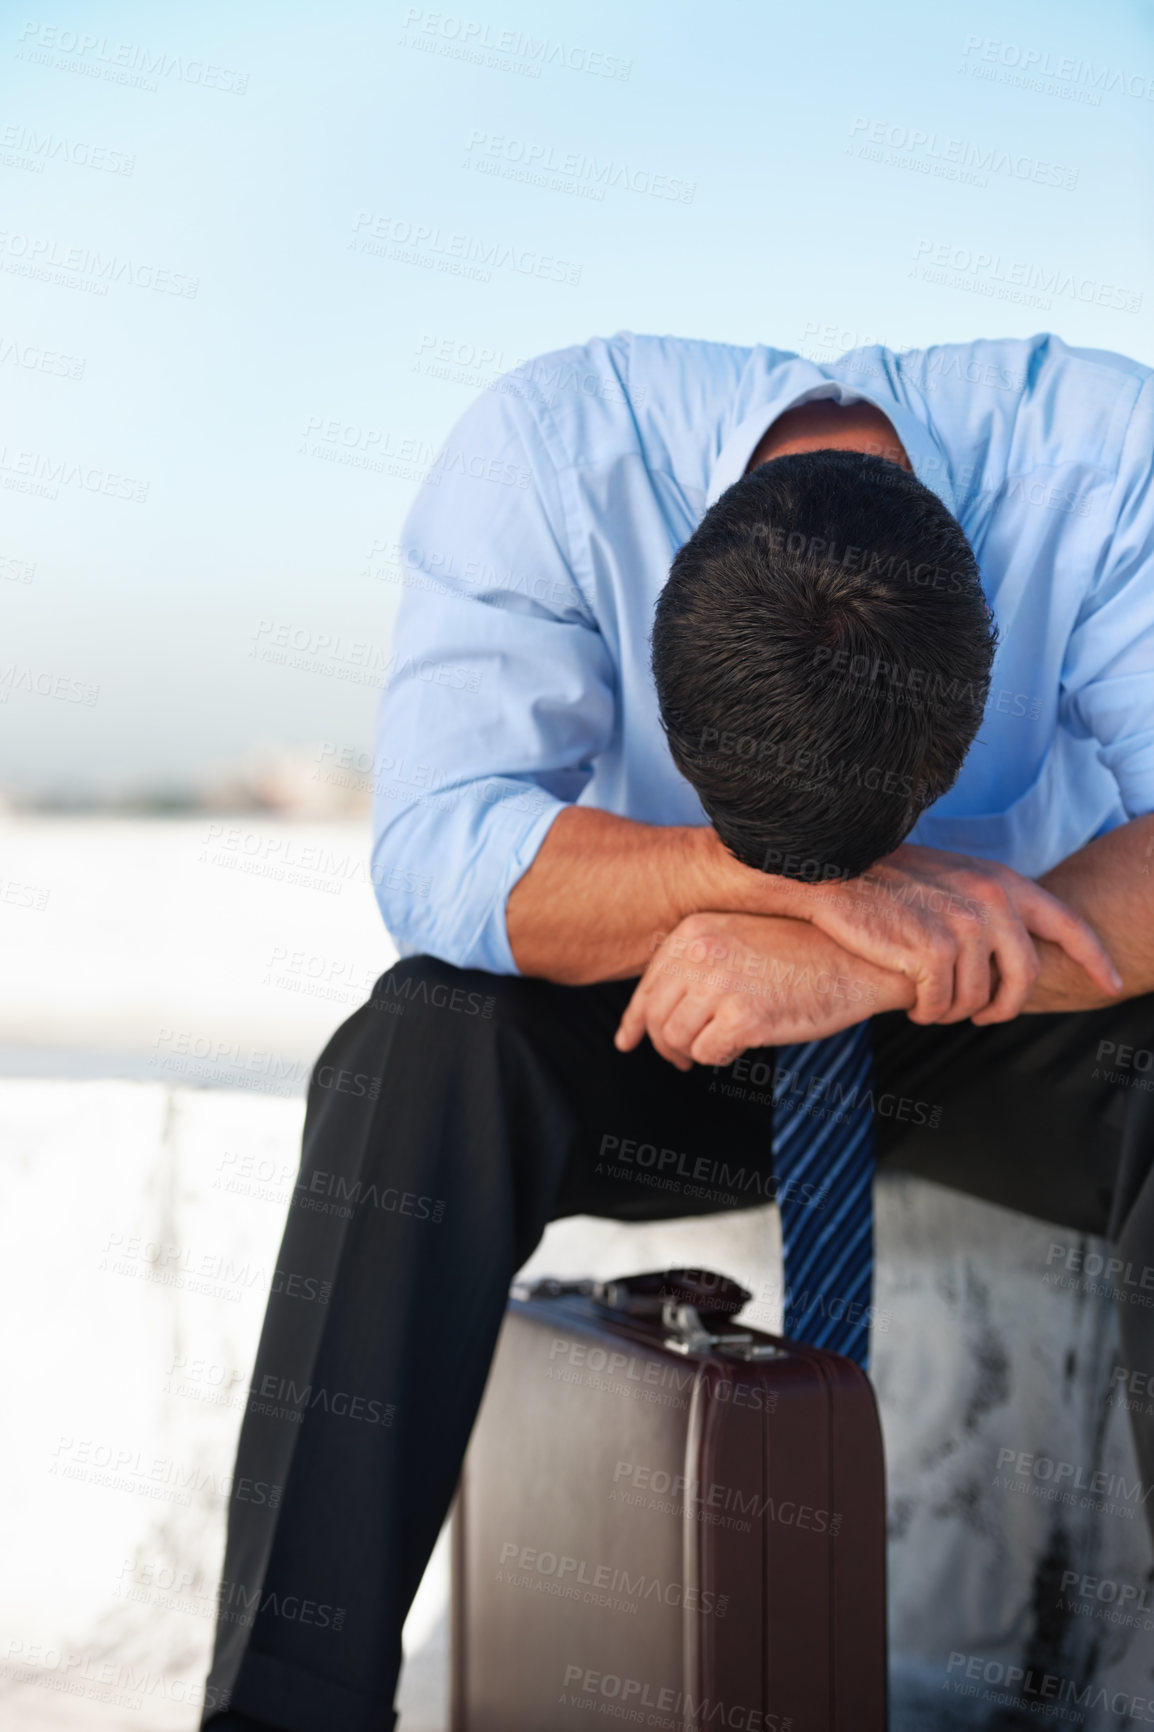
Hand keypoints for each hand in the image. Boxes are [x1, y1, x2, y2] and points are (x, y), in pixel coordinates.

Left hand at [614, 911, 912, 1069]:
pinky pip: (709, 1054)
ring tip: (722, 1046)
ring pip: (677, 1039)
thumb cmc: (805, 952)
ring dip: (696, 1052)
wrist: (861, 959)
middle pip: (657, 1017)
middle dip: (666, 1044)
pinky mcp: (743, 1017)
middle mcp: (699, 953)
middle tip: (683, 1060)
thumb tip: (644, 1018)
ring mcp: (720, 984)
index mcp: (694, 931)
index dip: (635, 1020)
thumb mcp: (740, 939)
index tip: (628, 1041)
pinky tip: (745, 1044)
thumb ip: (697, 964)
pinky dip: (723, 1056)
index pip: (648, 984)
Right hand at [792, 844, 1121, 1025]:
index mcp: (1000, 881)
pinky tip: (912, 1004)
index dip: (1095, 958)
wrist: (830, 871)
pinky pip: (943, 1004)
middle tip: (981, 1016)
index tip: (1112, 984)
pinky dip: (928, 1012)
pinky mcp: (932, 950)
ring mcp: (963, 924)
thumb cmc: (882, 881)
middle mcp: (990, 900)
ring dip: (954, 1012)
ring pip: (978, 999)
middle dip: (1003, 1008)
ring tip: (931, 1004)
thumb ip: (985, 904)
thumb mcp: (948, 879)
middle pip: (1024, 978)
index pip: (1066, 924)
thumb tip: (1011, 950)